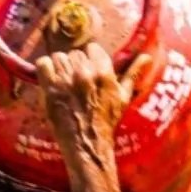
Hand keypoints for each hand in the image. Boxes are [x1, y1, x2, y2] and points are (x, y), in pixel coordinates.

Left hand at [34, 43, 149, 164]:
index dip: (89, 59)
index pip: (92, 48)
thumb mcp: (123, 97)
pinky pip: (43, 64)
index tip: (89, 72)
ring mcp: (66, 80)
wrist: (87, 142)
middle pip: (74, 54)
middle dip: (75, 66)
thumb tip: (147, 57)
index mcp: (104, 73)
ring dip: (60, 68)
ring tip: (63, 83)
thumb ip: (133, 73)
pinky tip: (50, 82)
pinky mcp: (50, 88)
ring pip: (58, 57)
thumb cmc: (106, 121)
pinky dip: (45, 70)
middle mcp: (85, 73)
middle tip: (76, 83)